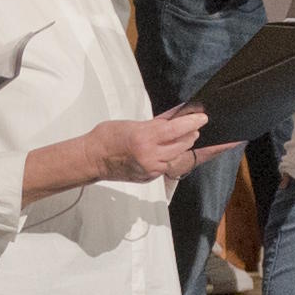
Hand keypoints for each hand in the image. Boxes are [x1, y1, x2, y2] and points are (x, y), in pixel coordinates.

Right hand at [80, 108, 206, 187]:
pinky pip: (166, 165)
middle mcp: (150, 156)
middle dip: (190, 134)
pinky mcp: (148, 177)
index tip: (202, 118)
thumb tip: (176, 117)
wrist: (92, 159)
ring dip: (182, 145)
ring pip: (176, 156)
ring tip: (186, 136)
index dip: (192, 122)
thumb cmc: (108, 136)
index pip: (176, 129)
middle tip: (195, 125)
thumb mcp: (134, 124)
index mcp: (145, 138)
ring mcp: (150, 169)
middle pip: (181, 145)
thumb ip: (157, 123)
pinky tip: (169, 149)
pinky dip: (170, 156)